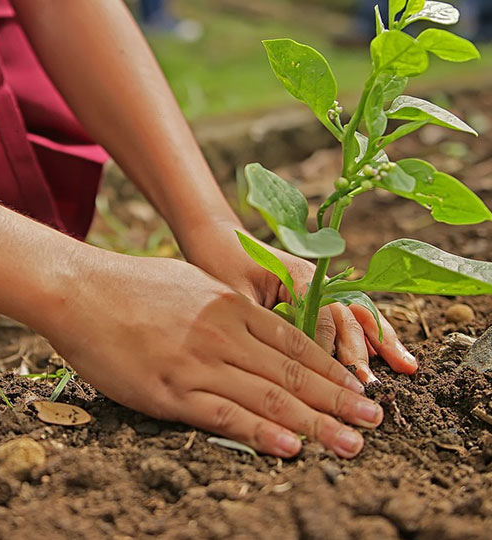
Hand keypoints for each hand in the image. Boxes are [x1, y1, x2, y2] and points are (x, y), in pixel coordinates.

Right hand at [43, 251, 382, 457]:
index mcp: (230, 306)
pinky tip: (291, 447)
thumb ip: (227, 308)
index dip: (331, 368)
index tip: (358, 388)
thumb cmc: (133, 285)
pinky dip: (261, 433)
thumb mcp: (191, 284)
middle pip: (292, 373)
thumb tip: (255, 330)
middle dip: (338, 399)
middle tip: (374, 421)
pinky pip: (224, 415)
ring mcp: (197, 362)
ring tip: (351, 442)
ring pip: (268, 397)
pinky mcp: (169, 390)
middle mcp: (223, 333)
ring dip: (315, 422)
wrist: (80, 289)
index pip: (294, 343)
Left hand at [179, 219, 417, 383]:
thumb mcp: (234, 294)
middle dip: (361, 352)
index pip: (322, 317)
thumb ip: (260, 321)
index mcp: (297, 275)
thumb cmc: (220, 264)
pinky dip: (372, 334)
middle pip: (346, 316)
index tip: (335, 382)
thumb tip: (280, 361)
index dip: (329, 350)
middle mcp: (316, 279)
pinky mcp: (318, 294)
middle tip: (370, 387)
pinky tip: (391, 354)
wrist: (217, 238)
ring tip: (408, 368)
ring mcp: (321, 285)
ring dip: (381, 341)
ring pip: (358, 314)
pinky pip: (350, 314)